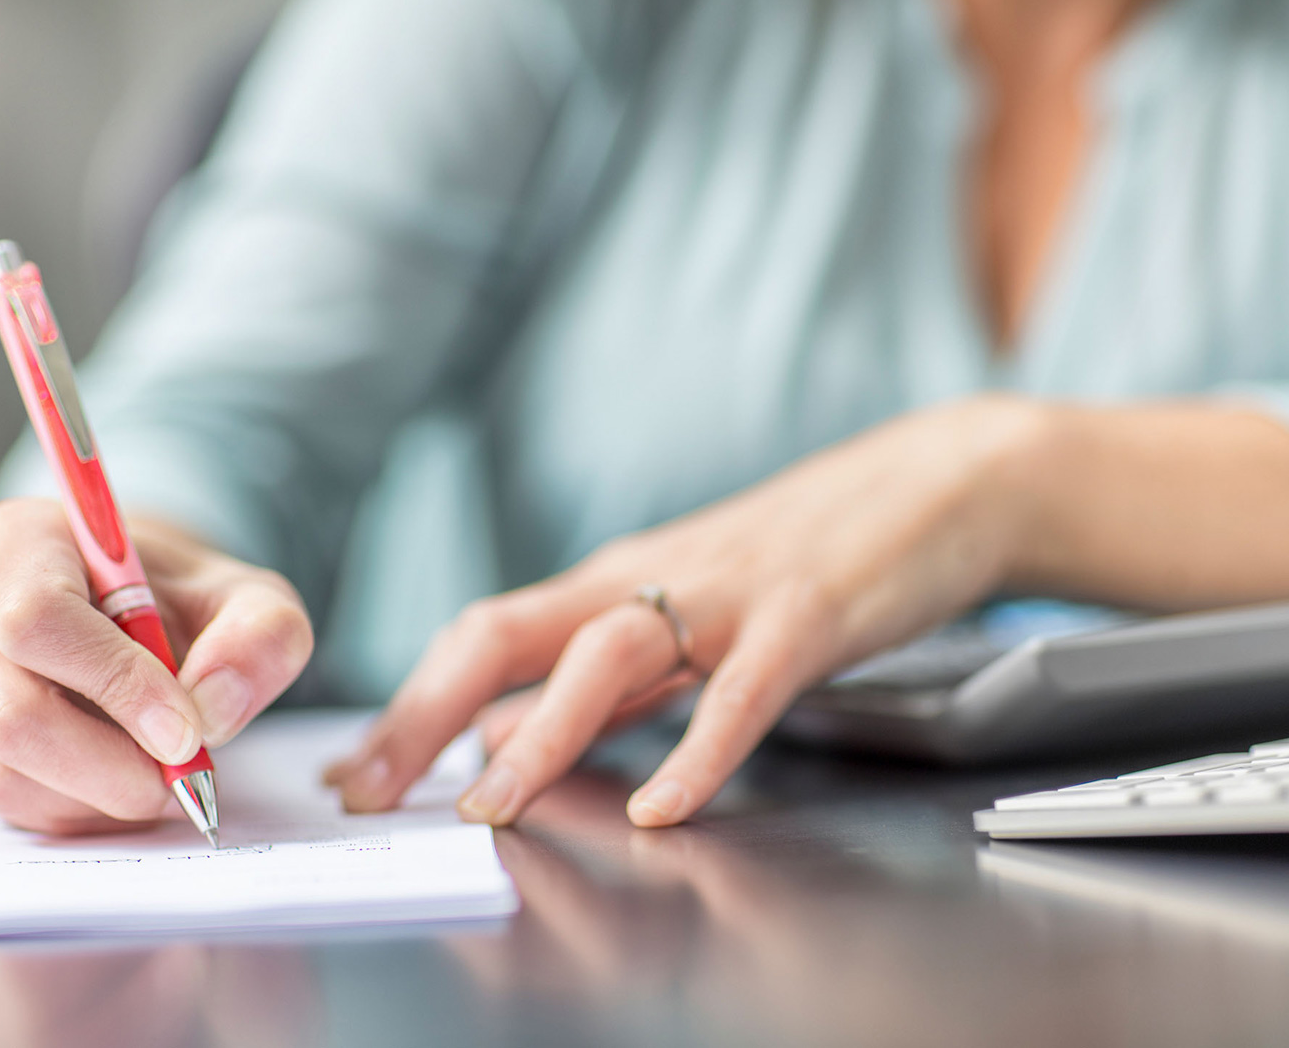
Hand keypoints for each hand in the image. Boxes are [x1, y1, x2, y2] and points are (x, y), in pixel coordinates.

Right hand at [0, 497, 312, 833]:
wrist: (134, 609)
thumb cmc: (183, 600)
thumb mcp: (249, 598)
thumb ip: (260, 635)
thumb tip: (214, 705)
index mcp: (25, 540)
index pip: (39, 619)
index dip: (116, 685)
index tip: (187, 732)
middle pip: (12, 711)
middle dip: (112, 765)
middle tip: (181, 777)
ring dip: (95, 795)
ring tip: (157, 779)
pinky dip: (71, 809)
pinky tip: (118, 786)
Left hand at [329, 396, 1048, 826]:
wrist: (935, 482)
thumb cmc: (803, 558)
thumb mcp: (684, 620)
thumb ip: (600, 686)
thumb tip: (502, 736)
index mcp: (613, 586)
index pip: (482, 638)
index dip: (410, 705)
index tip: (352, 773)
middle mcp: (649, 581)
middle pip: (508, 631)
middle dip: (427, 711)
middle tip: (368, 790)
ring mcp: (727, 593)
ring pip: (609, 651)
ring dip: (542, 731)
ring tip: (493, 806)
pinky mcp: (807, 613)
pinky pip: (744, 688)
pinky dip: (701, 748)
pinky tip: (666, 807)